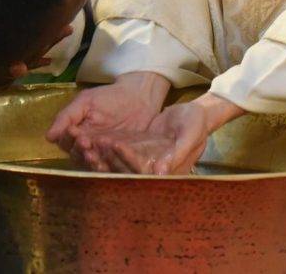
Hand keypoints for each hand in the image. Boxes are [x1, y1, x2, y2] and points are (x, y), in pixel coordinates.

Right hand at [46, 72, 168, 170]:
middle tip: (85, 143)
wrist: (141, 97)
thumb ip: (67, 116)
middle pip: (78, 157)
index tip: (73, 132)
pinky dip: (110, 167)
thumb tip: (49, 136)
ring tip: (93, 155)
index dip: (68, 139)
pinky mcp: (122, 161)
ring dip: (92, 162)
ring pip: (93, 165)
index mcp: (78, 136)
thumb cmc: (110, 97)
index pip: (66, 143)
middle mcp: (89, 150)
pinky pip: (114, 168)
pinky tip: (108, 163)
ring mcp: (105, 157)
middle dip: (80, 151)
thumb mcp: (86, 101)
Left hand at [95, 93, 244, 174]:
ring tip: (88, 144)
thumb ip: (178, 153)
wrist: (197, 114)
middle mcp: (154, 170)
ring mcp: (146, 160)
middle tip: (91, 148)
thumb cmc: (197, 124)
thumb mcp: (191, 135)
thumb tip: (161, 172)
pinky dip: (108, 146)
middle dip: (109, 159)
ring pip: (120, 160)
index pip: (143, 170)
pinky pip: (121, 150)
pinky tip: (94, 138)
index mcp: (169, 172)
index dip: (127, 160)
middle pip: (127, 168)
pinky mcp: (139, 150)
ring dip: (104, 154)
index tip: (113, 147)